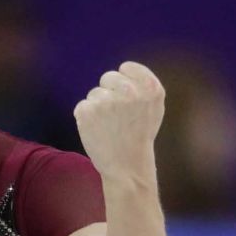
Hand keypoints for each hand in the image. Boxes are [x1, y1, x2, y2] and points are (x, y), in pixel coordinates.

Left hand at [73, 61, 164, 182]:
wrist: (126, 167)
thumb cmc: (139, 137)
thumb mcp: (153, 108)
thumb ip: (143, 86)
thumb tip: (125, 68)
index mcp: (150, 88)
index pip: (126, 68)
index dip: (125, 82)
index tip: (128, 99)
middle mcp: (129, 91)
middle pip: (107, 77)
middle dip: (109, 93)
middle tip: (118, 117)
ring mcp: (106, 101)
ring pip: (94, 94)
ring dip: (98, 108)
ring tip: (110, 127)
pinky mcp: (86, 111)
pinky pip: (82, 106)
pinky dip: (86, 118)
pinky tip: (98, 132)